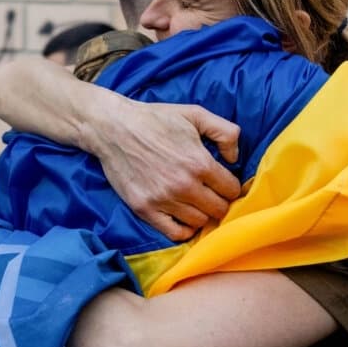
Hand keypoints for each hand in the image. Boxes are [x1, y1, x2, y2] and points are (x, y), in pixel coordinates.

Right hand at [90, 101, 240, 241]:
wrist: (112, 127)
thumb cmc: (155, 119)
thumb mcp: (195, 113)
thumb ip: (226, 132)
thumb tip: (234, 159)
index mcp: (199, 163)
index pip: (231, 190)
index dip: (231, 186)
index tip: (223, 183)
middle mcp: (184, 185)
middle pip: (218, 210)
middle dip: (219, 202)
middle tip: (211, 194)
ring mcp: (163, 200)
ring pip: (199, 222)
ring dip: (202, 214)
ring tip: (196, 202)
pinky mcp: (145, 209)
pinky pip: (174, 233)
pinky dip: (184, 229)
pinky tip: (183, 217)